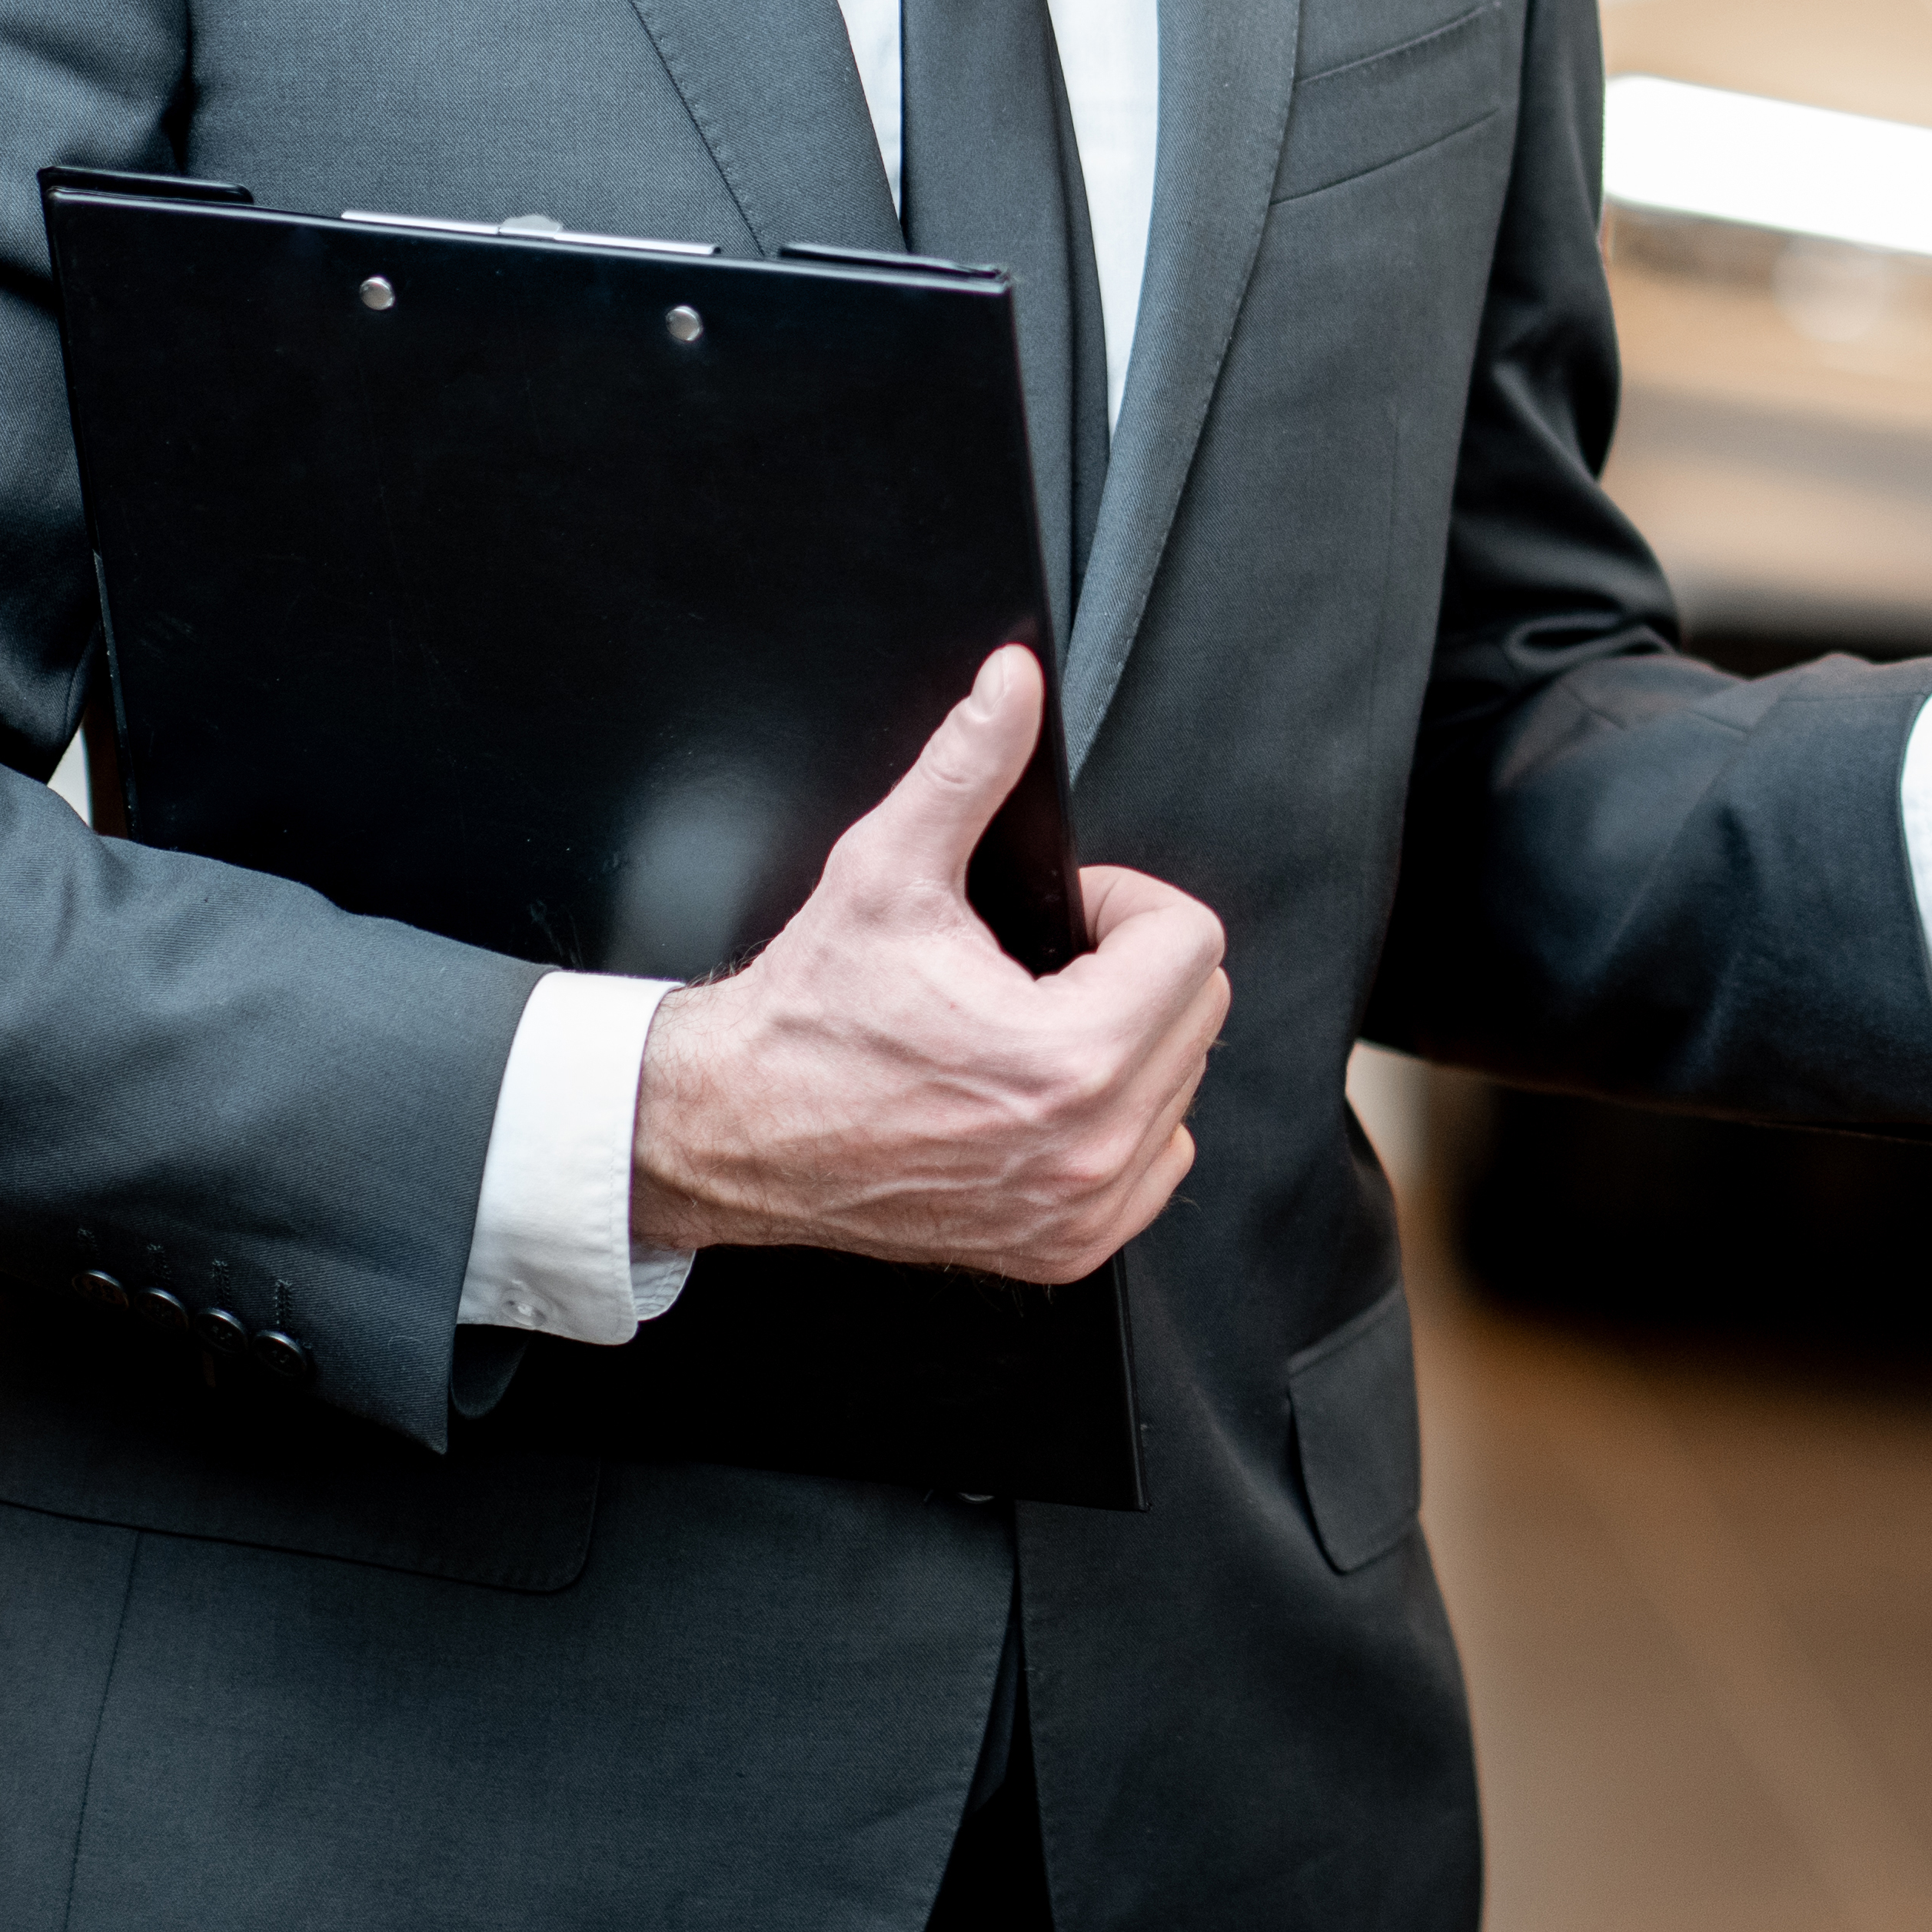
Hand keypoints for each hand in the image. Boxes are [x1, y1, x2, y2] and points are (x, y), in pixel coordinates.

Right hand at [631, 649, 1230, 1281]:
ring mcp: (1080, 1206)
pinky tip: (1043, 1092)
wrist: (731, 1130)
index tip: (1061, 918)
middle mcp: (1089, 1145)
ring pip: (1185, 1079)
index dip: (1121, 906)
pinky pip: (1161, 1158)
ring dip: (1129, 1040)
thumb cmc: (804, 1018)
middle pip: (1200, 1007)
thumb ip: (967, 765)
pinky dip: (1123, 1119)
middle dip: (1129, 969)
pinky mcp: (1065, 1246)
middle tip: (1038, 967)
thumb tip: (1011, 685)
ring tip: (1032, 1025)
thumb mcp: (885, 867)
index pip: (1192, 940)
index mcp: (1067, 1056)